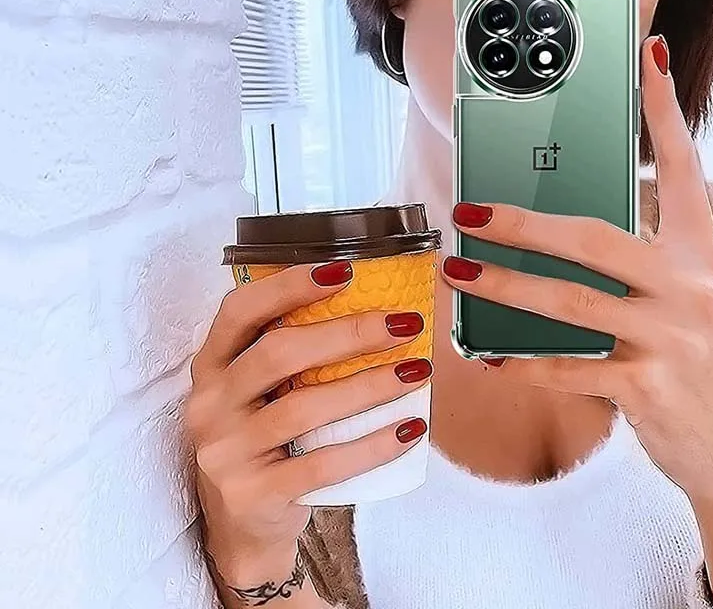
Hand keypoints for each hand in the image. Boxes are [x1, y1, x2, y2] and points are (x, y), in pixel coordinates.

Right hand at [184, 261, 431, 576]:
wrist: (244, 527)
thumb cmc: (267, 438)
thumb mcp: (262, 391)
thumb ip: (295, 351)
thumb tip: (377, 304)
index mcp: (213, 364)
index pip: (240, 310)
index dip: (289, 285)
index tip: (346, 270)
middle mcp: (211, 404)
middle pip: (278, 353)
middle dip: (348, 334)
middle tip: (404, 324)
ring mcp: (227, 452)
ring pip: (303, 408)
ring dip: (368, 386)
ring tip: (417, 371)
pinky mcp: (254, 495)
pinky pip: (322, 465)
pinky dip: (372, 446)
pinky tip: (410, 428)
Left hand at [442, 34, 712, 507]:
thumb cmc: (697, 366)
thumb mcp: (687, 302)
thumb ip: (640, 263)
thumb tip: (560, 231)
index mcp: (700, 254)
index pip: (685, 167)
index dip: (664, 110)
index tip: (646, 57)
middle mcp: (693, 287)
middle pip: (597, 237)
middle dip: (524, 223)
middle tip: (469, 211)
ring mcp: (674, 337)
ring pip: (571, 300)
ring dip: (504, 287)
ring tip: (459, 271)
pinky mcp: (651, 388)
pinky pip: (571, 368)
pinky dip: (523, 362)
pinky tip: (488, 355)